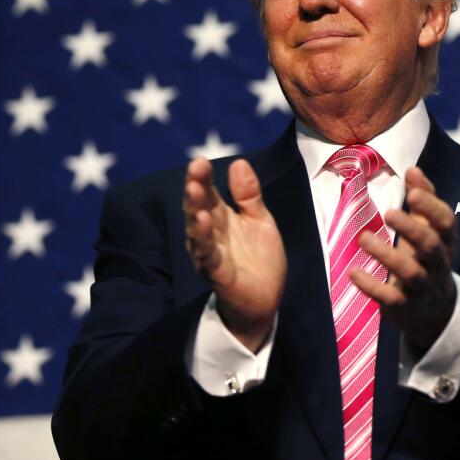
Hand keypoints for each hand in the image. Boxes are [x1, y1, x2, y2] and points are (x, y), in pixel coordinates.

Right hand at [184, 158, 286, 352]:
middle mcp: (210, 233)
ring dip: (194, 211)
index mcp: (221, 218)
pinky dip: (205, 241)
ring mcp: (211, 254)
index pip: (208, 193)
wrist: (265, 299)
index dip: (204, 177)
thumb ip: (249, 195)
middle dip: (195, 188)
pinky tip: (202, 224)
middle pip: (199, 207)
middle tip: (194, 168)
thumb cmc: (259, 258)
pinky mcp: (218, 274)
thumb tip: (239, 162)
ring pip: (198, 231)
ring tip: (194, 191)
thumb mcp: (259, 220)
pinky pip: (209, 257)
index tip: (200, 160)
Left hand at [349, 166, 457, 350]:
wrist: (433, 310)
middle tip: (389, 212)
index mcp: (445, 241)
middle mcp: (437, 263)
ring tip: (363, 238)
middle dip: (411, 229)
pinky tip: (353, 272)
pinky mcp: (404, 305)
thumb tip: (412, 169)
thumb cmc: (427, 259)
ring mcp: (422, 286)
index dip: (432, 207)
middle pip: (430, 246)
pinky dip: (371, 286)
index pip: (446, 222)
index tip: (412, 192)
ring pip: (410, 272)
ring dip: (386, 255)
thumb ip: (423, 200)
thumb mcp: (430, 230)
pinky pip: (390, 297)